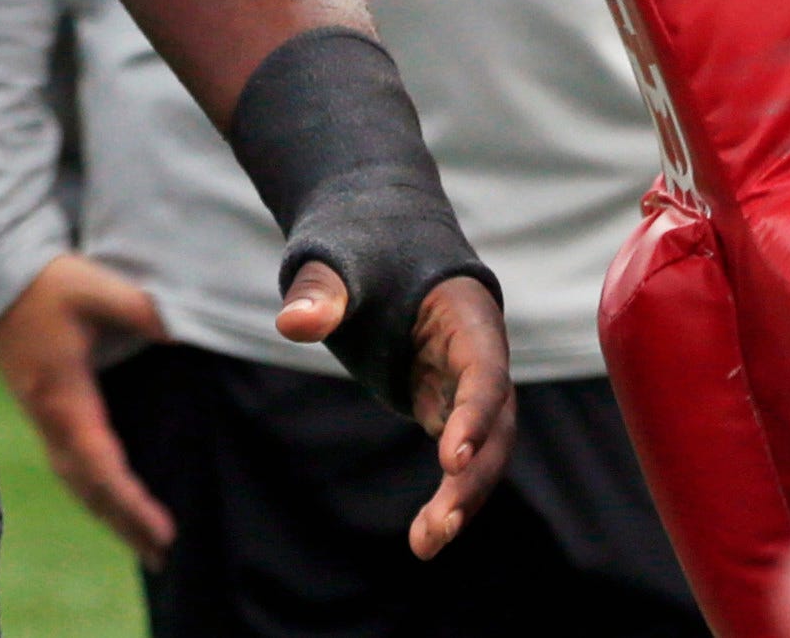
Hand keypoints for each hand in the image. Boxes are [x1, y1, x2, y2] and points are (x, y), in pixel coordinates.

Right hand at [0, 255, 176, 566]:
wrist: (1, 277)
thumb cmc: (49, 284)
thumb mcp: (94, 287)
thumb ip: (138, 308)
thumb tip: (177, 332)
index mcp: (65, 398)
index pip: (101, 465)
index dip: (130, 502)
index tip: (161, 530)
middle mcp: (52, 419)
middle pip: (88, 488)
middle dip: (124, 523)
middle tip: (163, 556)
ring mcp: (46, 419)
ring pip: (77, 483)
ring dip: (109, 515)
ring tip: (146, 545)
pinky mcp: (47, 412)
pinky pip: (71, 467)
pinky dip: (95, 494)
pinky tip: (112, 504)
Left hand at [278, 262, 515, 558]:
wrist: (377, 242)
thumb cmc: (361, 247)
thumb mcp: (337, 261)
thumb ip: (319, 291)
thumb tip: (293, 324)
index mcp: (468, 314)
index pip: (485, 370)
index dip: (475, 414)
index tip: (450, 458)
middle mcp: (479, 354)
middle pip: (496, 423)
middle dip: (474, 477)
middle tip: (439, 527)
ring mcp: (464, 383)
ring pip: (483, 449)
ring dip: (462, 498)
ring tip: (426, 546)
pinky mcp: (443, 405)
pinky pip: (458, 457)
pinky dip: (447, 494)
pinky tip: (423, 537)